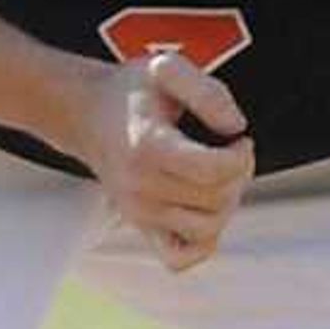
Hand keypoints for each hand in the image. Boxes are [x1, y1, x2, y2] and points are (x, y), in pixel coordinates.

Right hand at [82, 53, 253, 271]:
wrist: (87, 115)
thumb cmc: (131, 91)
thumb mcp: (167, 69)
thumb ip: (207, 91)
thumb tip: (236, 128)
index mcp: (148, 148)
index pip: (215, 172)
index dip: (242, 155)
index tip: (238, 137)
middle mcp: (140, 188)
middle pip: (216, 200)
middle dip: (239, 174)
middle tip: (230, 150)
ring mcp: (139, 212)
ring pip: (207, 230)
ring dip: (227, 204)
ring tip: (219, 177)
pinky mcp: (141, 227)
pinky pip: (179, 258)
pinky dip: (203, 242)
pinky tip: (205, 209)